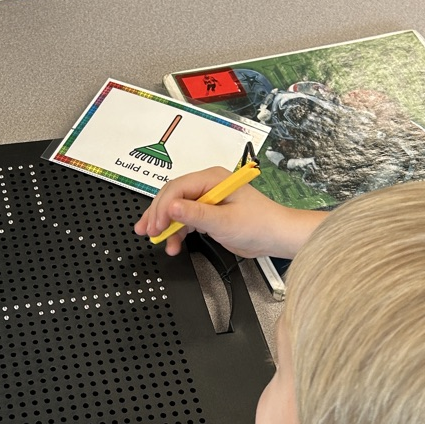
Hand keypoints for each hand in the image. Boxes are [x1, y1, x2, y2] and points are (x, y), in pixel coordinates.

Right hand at [134, 166, 324, 258]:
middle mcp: (208, 186)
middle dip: (158, 215)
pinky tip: (173, 245)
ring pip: (177, 210)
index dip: (162, 206)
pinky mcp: (209, 214)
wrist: (276, 237)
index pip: (177, 188)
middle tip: (148, 232)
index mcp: (212, 179)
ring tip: (157, 241)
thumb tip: (171, 207)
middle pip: (173, 197)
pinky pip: (186, 220)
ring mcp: (208, 200)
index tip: (155, 225)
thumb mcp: (224, 221)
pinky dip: (178, 232)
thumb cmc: (259, 224)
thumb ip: (196, 214)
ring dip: (166, 226)